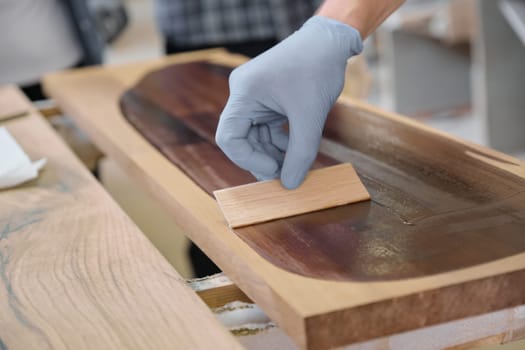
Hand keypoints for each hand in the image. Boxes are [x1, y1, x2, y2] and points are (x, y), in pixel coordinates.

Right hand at [215, 16, 361, 188]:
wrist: (330, 41)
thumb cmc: (318, 68)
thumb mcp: (311, 116)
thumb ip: (301, 154)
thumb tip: (291, 185)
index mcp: (245, 93)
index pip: (229, 137)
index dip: (248, 160)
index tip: (275, 171)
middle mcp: (243, 94)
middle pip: (241, 139)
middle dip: (262, 160)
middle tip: (285, 177)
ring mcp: (253, 96)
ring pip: (254, 136)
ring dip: (272, 153)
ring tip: (294, 165)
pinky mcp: (265, 99)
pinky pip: (265, 128)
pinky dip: (278, 142)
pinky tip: (295, 150)